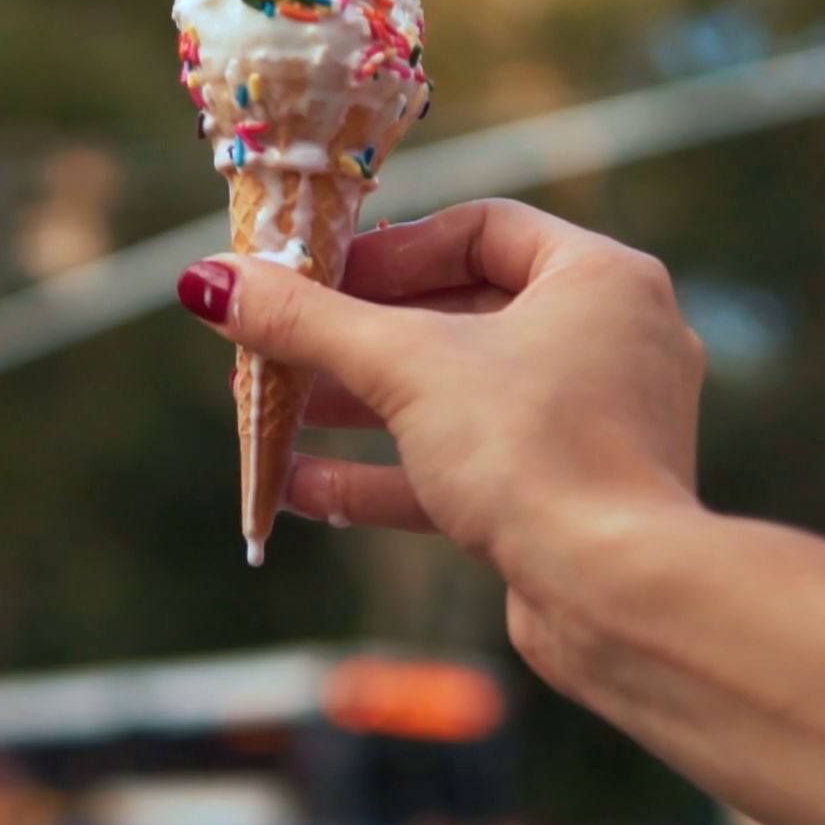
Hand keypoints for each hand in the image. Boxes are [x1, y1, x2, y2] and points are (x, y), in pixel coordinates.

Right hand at [176, 198, 706, 573]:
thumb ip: (307, 322)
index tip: (320, 278)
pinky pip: (471, 466)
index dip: (392, 249)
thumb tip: (209, 280)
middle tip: (284, 342)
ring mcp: (594, 424)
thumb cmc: (534, 452)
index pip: (482, 229)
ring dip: (366, 405)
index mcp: (600, 278)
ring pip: (461, 397)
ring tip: (281, 411)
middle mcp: (610, 341)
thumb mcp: (404, 369)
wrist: (616, 595)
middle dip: (361, 336)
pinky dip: (394, 471)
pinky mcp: (568, 498)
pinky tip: (306, 488)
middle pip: (463, 314)